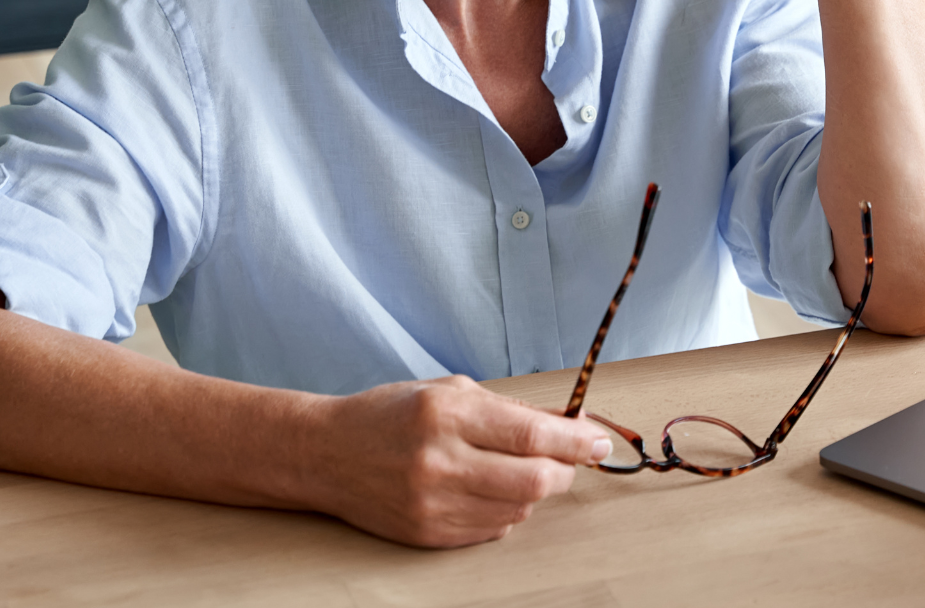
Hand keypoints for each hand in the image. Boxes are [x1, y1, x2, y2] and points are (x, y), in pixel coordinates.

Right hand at [305, 375, 610, 547]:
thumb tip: (571, 422)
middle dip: (565, 470)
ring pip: (519, 507)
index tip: (598, 440)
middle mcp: (439, 461)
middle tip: (567, 459)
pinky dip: (506, 510)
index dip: (576, 441)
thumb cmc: (391, 414)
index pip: (533, 434)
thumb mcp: (451, 391)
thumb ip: (513, 409)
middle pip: (534, 479)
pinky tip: (490, 490)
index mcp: (447, 414)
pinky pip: (493, 529)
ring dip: (534, 489)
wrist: (325, 454)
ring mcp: (432, 503)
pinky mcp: (427, 534)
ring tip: (518, 469)